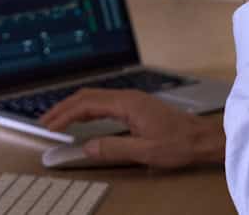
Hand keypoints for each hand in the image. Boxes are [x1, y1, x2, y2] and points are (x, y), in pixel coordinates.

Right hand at [39, 89, 224, 168]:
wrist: (202, 138)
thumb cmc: (180, 143)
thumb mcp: (145, 152)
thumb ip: (114, 148)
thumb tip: (87, 147)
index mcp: (127, 104)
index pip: (87, 104)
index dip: (65, 115)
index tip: (50, 126)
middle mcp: (128, 97)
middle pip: (87, 97)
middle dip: (64, 108)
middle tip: (45, 122)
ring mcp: (132, 100)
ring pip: (95, 98)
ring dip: (74, 108)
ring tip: (58, 120)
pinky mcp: (136, 106)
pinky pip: (104, 103)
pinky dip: (87, 111)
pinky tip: (82, 120)